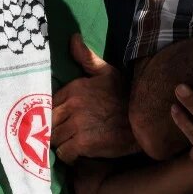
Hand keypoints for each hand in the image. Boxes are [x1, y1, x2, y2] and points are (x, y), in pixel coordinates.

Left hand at [53, 35, 139, 162]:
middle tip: (59, 134)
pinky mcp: (84, 144)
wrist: (144, 120)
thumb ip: (87, 57)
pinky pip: (65, 153)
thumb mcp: (107, 72)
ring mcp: (78, 125)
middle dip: (53, 129)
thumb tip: (73, 37)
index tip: (56, 120)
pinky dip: (68, 156)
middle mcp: (73, 106)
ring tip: (68, 144)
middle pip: (48, 122)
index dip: (51, 113)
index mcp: (74, 88)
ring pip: (54, 138)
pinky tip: (75, 154)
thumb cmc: (125, 95)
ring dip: (60, 143)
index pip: (49, 103)